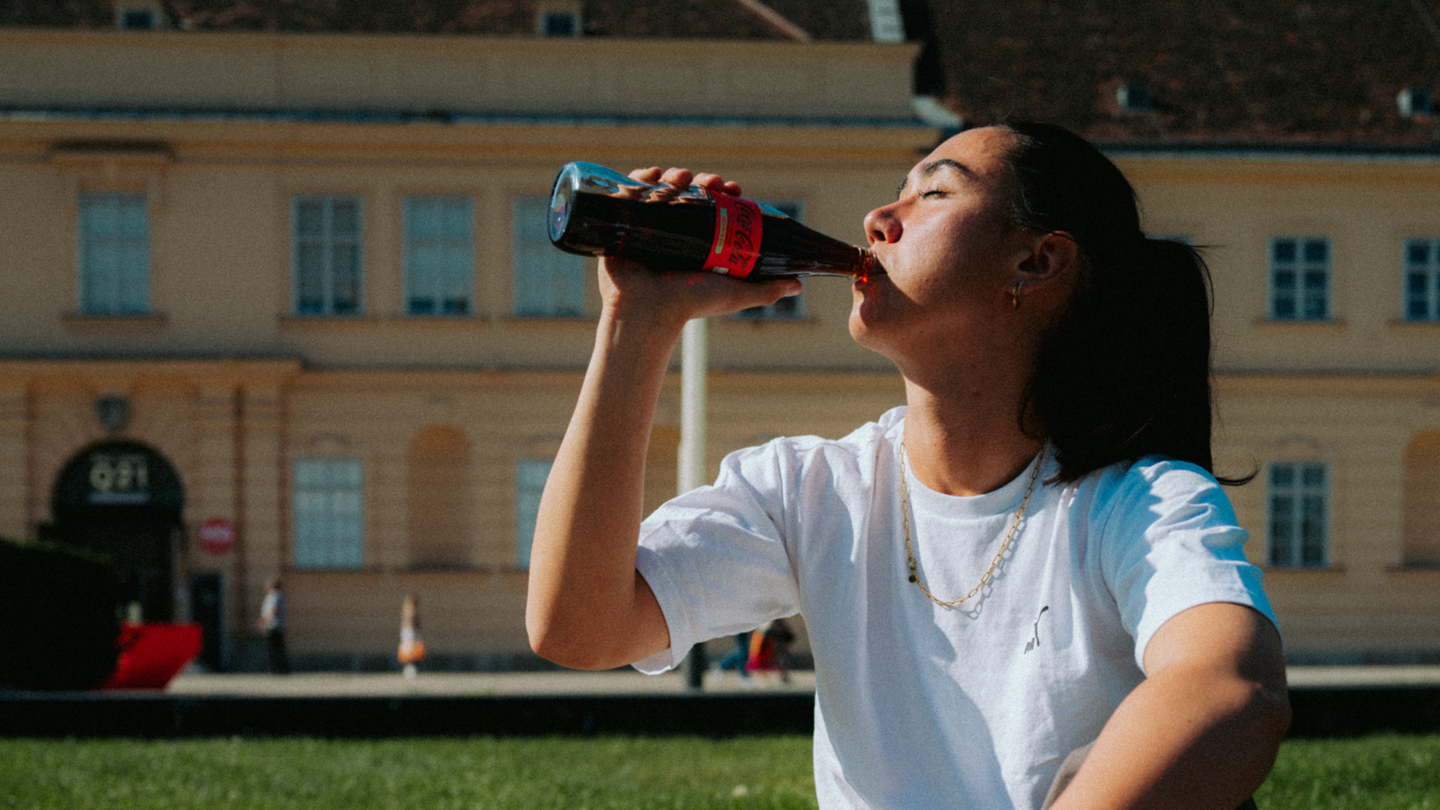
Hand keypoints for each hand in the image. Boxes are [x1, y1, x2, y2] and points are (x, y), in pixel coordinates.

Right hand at [597, 167, 801, 329]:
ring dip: (675, 175)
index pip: (714, 208)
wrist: (647, 310)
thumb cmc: (689, 304)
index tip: (733, 189)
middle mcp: (674, 234)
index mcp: (698, 244)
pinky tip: (652, 174)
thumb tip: (799, 283)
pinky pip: (629, 193)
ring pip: (663, 189)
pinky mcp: (624, 225)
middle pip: (690, 194)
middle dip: (702, 180)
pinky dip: (639, 177)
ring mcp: (648, 228)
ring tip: (682, 177)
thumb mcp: (735, 294)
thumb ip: (766, 290)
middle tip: (710, 182)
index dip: (725, 193)